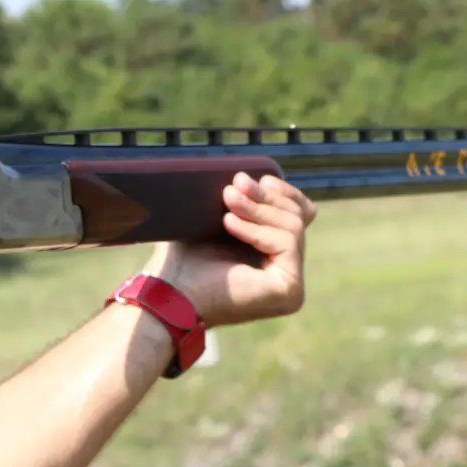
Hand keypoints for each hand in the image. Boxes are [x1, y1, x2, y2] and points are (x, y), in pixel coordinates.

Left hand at [143, 172, 317, 326]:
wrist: (167, 292)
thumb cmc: (183, 259)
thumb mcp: (217, 220)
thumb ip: (242, 202)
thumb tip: (258, 175)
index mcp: (274, 257)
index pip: (298, 214)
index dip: (280, 192)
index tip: (247, 178)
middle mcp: (286, 272)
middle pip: (297, 216)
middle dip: (265, 197)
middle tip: (231, 188)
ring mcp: (291, 285)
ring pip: (293, 225)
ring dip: (257, 209)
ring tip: (226, 202)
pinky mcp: (290, 291)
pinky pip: (286, 243)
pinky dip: (256, 230)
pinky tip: (228, 224)